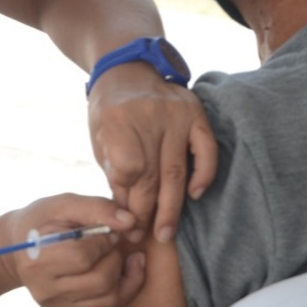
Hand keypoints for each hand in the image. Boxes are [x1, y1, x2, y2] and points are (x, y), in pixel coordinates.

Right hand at [0, 194, 141, 306]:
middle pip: (99, 281)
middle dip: (115, 257)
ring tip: (118, 253)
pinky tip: (120, 269)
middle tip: (112, 241)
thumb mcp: (65, 204)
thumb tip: (131, 223)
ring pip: (109, 298)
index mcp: (36, 260)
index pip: (82, 257)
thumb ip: (98, 208)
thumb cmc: (44, 220)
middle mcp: (44, 291)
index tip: (105, 229)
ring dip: (123, 273)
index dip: (104, 240)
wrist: (19, 247)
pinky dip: (123, 288)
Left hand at [87, 63, 216, 243]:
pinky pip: (207, 150)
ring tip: (164, 233)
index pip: (127, 170)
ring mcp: (176, 113)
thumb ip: (114, 173)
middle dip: (146, 213)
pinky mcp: (196, 112)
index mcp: (117, 119)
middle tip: (142, 237)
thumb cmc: (109, 111)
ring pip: (177, 171)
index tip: (123, 218)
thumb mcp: (100, 139)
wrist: (127, 69)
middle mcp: (150, 115)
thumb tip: (127, 214)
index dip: (125, 199)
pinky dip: (203, 176)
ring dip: (171, 207)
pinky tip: (194, 195)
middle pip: (152, 176)